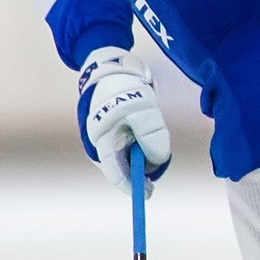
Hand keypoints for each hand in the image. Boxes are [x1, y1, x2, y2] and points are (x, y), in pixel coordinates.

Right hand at [78, 45, 171, 193]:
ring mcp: (105, 136)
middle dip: (142, 166)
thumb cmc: (126, 88)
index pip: (115, 173)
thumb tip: (158, 160)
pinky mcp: (113, 130)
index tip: (148, 192)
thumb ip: (152, 136)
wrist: (112, 66)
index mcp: (101, 140)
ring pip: (128, 154)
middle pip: (123, 166)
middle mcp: (100, 142)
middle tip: (159, 157)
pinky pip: (129, 143)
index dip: (131, 185)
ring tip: (149, 124)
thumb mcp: (144, 110)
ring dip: (143, 150)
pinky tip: (144, 124)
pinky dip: (141, 141)